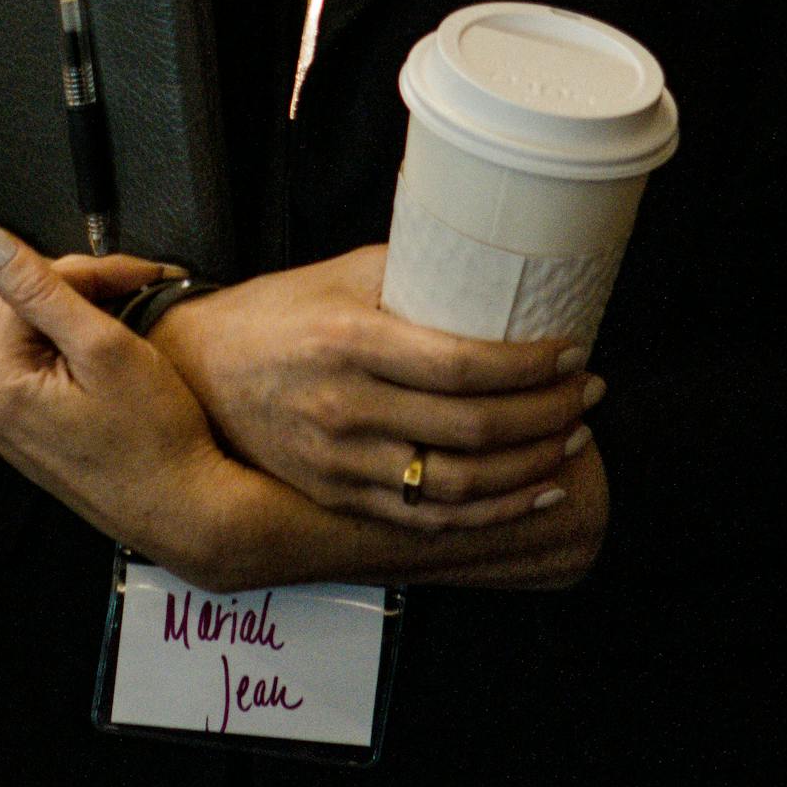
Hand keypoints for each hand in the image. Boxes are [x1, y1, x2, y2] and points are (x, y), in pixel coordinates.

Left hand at [0, 242, 163, 435]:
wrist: (184, 511)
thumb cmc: (156, 440)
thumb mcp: (103, 347)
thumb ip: (40, 288)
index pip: (26, 290)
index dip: (87, 273)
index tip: (138, 273)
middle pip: (18, 313)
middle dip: (76, 289)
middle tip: (133, 285)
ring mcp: (8, 430)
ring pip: (28, 340)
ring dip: (72, 315)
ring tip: (125, 311)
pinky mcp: (30, 440)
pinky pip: (37, 374)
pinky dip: (68, 351)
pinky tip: (106, 350)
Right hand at [149, 244, 602, 530]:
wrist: (197, 372)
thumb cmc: (274, 313)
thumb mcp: (337, 276)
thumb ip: (411, 274)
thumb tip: (490, 267)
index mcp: (349, 341)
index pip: (461, 364)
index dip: (528, 366)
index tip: (571, 351)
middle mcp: (346, 408)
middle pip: (472, 429)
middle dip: (548, 413)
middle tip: (588, 391)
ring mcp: (342, 462)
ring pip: (459, 484)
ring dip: (531, 466)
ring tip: (573, 437)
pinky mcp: (339, 497)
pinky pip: (430, 519)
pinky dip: (492, 511)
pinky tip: (533, 490)